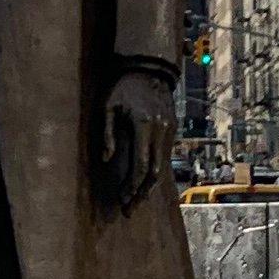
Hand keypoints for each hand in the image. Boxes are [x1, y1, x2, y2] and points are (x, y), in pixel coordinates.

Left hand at [96, 63, 176, 212]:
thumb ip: (107, 133)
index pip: (141, 166)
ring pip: (162, 167)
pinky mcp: (171, 130)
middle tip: (129, 209)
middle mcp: (161, 131)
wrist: (149, 69)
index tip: (123, 199)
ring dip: (149, 186)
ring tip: (135, 199)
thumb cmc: (124, 86)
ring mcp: (169, 132)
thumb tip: (106, 158)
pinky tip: (144, 180)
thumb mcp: (109, 106)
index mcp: (145, 126)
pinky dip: (154, 172)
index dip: (132, 186)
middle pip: (155, 173)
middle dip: (141, 193)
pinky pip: (164, 157)